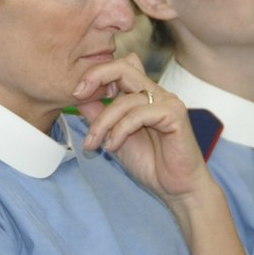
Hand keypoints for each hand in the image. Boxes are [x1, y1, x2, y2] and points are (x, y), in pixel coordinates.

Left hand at [74, 55, 209, 203]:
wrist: (176, 187)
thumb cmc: (150, 162)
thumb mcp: (114, 136)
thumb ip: (99, 115)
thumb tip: (79, 97)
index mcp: (144, 94)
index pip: (120, 68)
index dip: (96, 73)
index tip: (76, 93)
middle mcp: (157, 93)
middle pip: (124, 67)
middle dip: (96, 77)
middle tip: (77, 95)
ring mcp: (168, 102)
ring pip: (126, 99)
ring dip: (103, 122)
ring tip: (94, 144)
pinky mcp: (175, 114)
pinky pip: (139, 114)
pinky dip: (120, 130)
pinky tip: (113, 146)